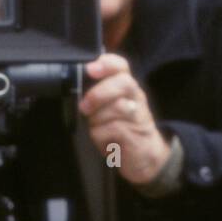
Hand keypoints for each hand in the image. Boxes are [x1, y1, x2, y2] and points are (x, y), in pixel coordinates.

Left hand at [80, 54, 170, 186]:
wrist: (146, 156)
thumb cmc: (122, 130)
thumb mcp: (108, 109)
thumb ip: (97, 95)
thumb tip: (74, 88)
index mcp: (126, 88)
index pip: (121, 66)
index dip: (107, 64)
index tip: (90, 69)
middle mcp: (136, 97)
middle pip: (123, 83)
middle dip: (99, 94)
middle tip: (85, 107)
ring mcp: (139, 115)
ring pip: (117, 107)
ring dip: (98, 120)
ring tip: (97, 128)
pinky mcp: (136, 134)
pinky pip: (114, 129)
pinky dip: (102, 137)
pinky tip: (105, 141)